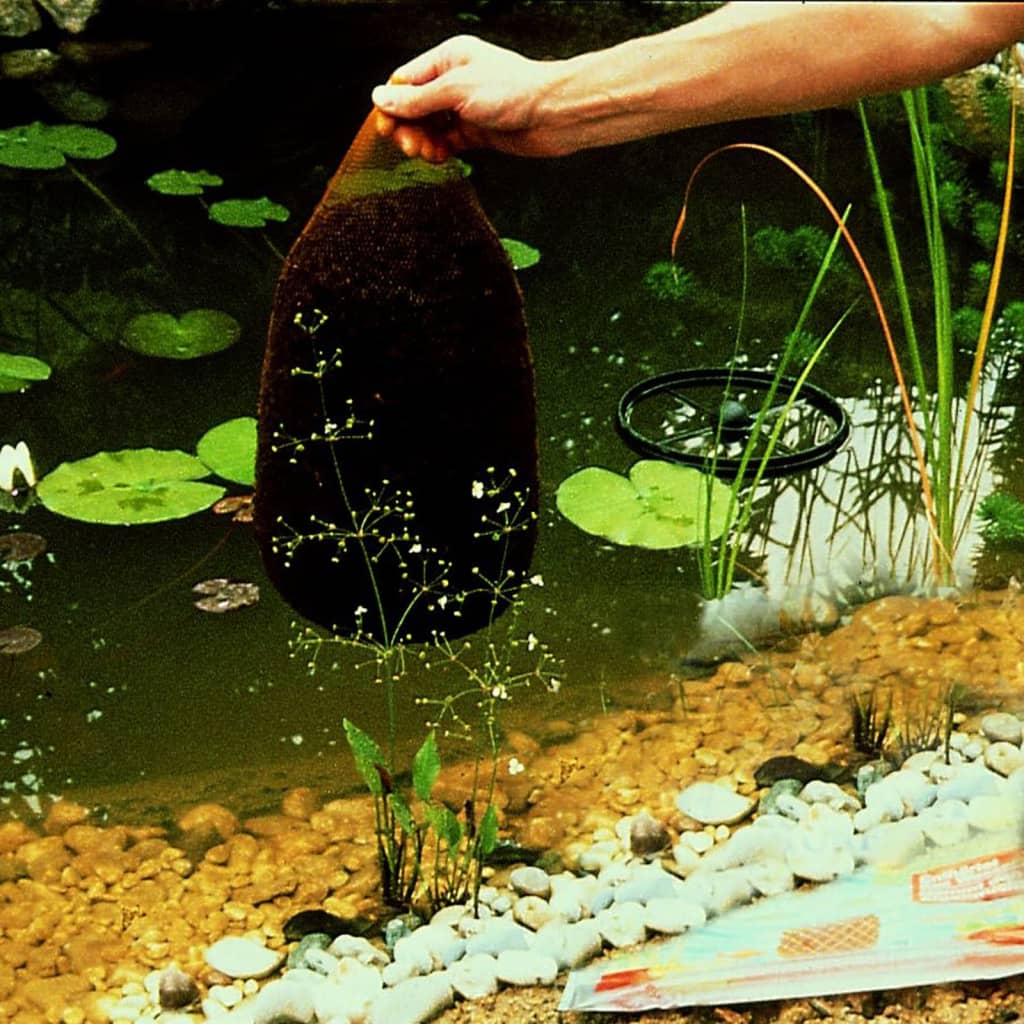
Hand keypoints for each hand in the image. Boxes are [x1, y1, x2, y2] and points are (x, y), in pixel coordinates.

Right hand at [372, 35, 567, 159]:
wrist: (552, 115)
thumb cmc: (512, 91)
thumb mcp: (455, 91)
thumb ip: (417, 99)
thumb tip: (380, 98)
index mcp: (448, 59)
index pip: (406, 80)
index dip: (392, 105)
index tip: (386, 128)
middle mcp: (455, 81)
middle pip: (415, 106)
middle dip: (407, 127)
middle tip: (408, 147)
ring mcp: (466, 108)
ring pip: (431, 126)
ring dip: (422, 141)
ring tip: (424, 154)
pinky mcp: (477, 131)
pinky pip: (448, 142)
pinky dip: (440, 150)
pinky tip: (439, 157)